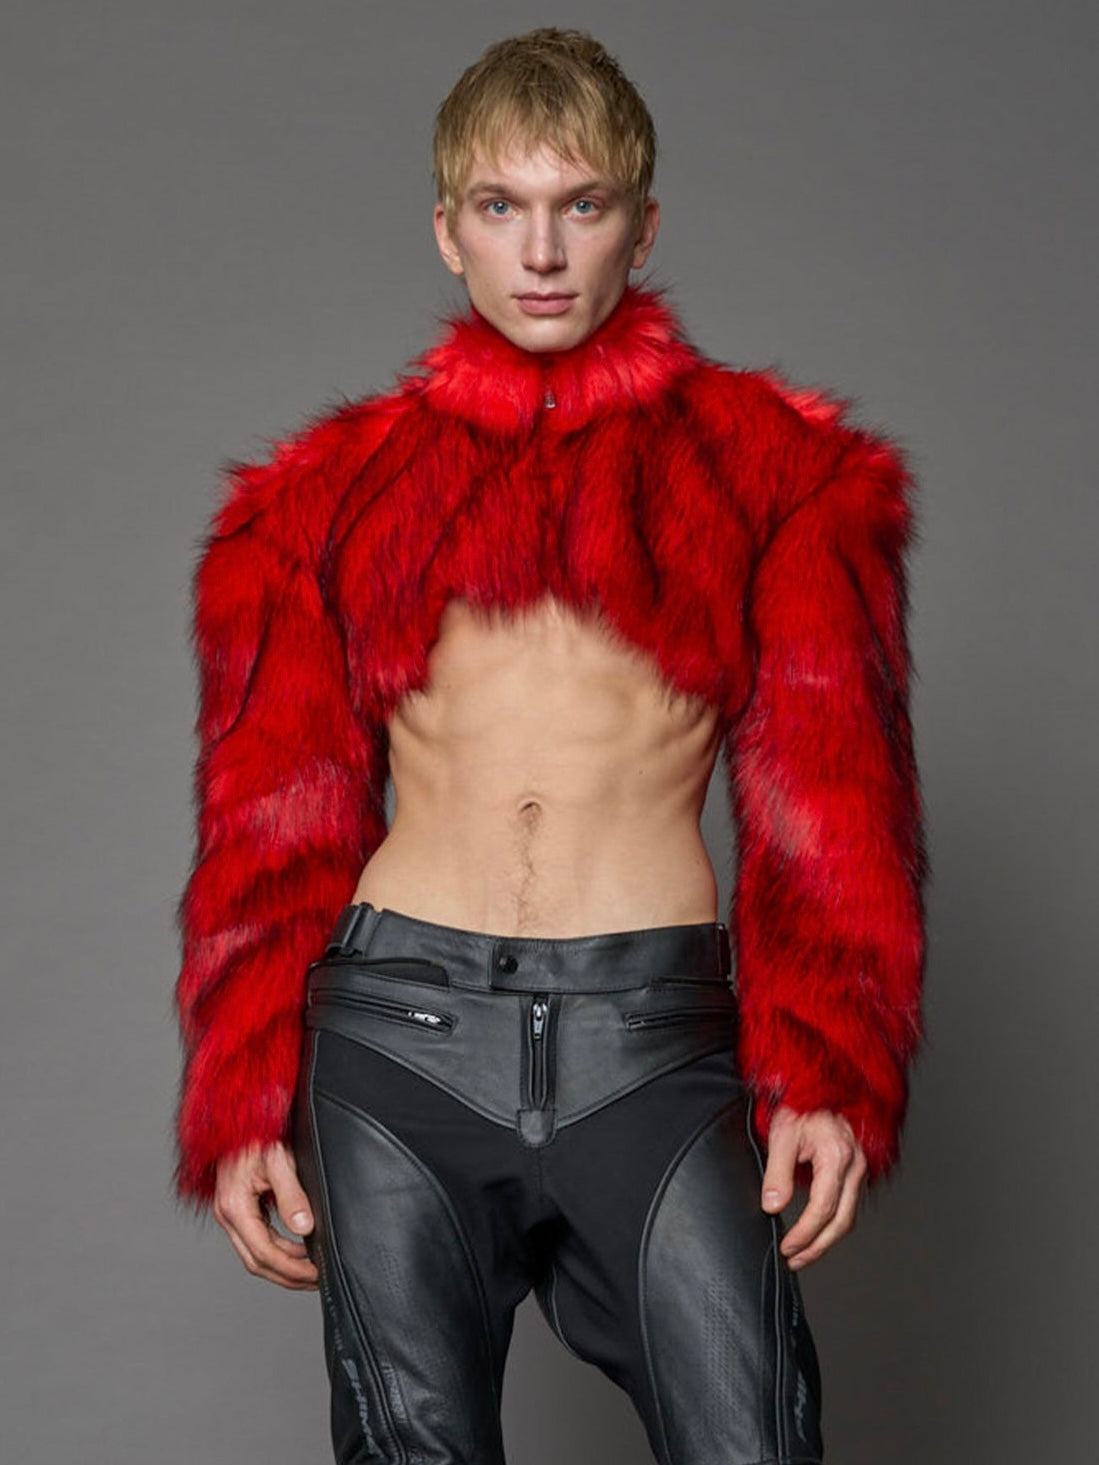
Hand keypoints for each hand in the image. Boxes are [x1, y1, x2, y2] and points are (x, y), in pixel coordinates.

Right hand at [213, 1141, 318, 1289]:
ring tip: (312, 1269)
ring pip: (255, 1255)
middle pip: (257, 1263)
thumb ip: (292, 1195)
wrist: (239, 1120)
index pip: (264, 1254)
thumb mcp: (280, 1160)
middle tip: (317, 1280)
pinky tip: (298, 1249)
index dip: (292, 1270)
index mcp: (235, 1206)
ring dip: (283, 1267)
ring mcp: (230, 1214)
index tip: (316, 1274)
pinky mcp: (237, 1210)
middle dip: (288, 1276)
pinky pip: (256, 1240)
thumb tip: (304, 1228)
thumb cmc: (258, 1135)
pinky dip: (278, 1250)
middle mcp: (228, 1215)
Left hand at [759, 1106, 867, 1269]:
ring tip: (803, 1253)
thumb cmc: (803, 1105)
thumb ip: (777, 1172)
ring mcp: (860, 1169)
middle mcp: (855, 1166)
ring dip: (826, 1240)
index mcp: (837, 1156)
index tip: (788, 1247)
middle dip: (817, 1246)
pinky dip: (833, 1223)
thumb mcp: (782, 1134)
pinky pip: (849, 1205)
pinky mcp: (857, 1171)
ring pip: (849, 1217)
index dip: (805, 1233)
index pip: (823, 1208)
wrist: (821, 1087)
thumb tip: (773, 1206)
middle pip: (842, 1221)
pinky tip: (817, 1231)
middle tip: (795, 1259)